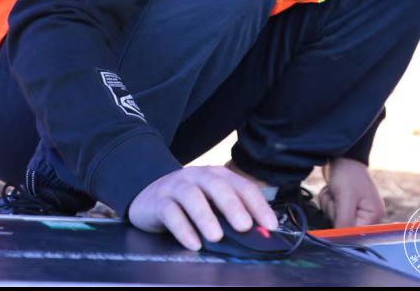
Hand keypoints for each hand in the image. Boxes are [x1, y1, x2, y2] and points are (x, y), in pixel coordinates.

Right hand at [126, 165, 278, 250]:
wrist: (149, 195)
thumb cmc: (188, 202)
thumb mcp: (211, 202)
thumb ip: (232, 214)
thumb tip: (259, 234)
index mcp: (217, 175)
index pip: (242, 187)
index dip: (258, 205)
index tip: (270, 225)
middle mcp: (198, 176)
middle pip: (217, 186)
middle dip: (232, 206)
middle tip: (244, 226)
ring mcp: (176, 186)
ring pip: (191, 197)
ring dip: (205, 216)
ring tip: (216, 237)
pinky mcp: (158, 202)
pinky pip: (170, 213)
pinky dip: (182, 229)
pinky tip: (193, 243)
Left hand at [319, 157, 385, 227]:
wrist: (341, 154)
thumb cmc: (347, 173)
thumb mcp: (346, 198)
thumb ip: (345, 221)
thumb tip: (339, 240)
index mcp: (374, 215)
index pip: (354, 233)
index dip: (341, 226)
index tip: (335, 211)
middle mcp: (368, 215)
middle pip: (343, 227)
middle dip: (334, 210)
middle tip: (336, 195)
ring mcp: (356, 210)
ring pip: (334, 219)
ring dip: (329, 204)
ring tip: (334, 190)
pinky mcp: (346, 205)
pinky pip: (332, 212)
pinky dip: (328, 201)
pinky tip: (332, 190)